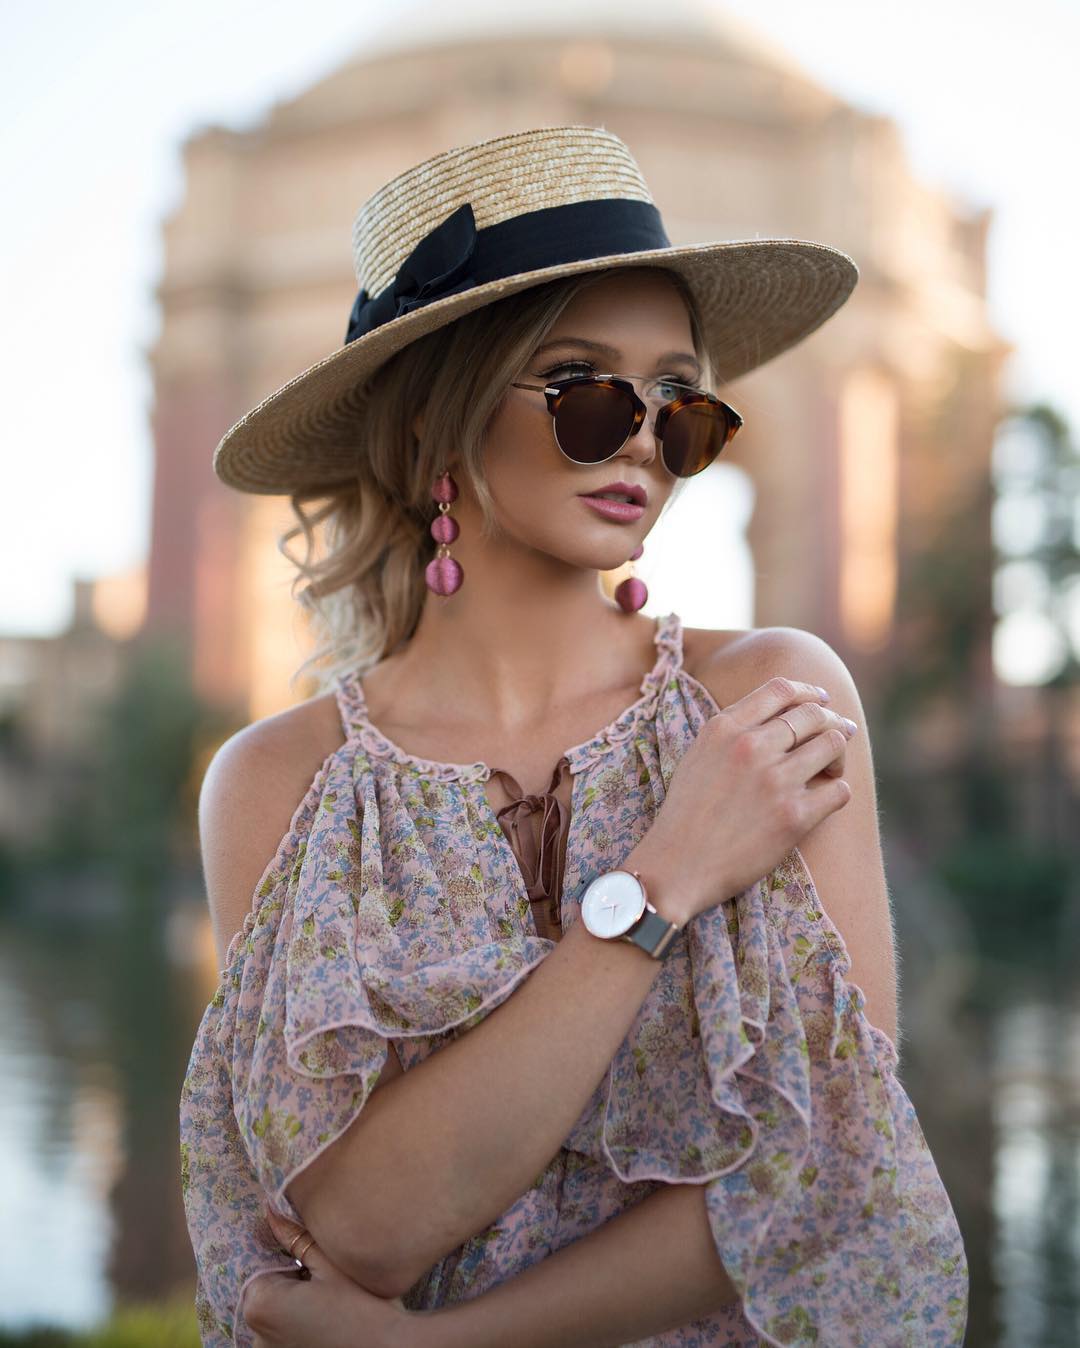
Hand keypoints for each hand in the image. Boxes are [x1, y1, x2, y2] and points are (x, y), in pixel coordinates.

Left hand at [245, 1203, 410, 1347]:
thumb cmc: (362, 1306)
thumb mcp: (331, 1263)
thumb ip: (296, 1236)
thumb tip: (272, 1209)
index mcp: (261, 1305)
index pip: (260, 1266)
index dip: (287, 1256)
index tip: (312, 1259)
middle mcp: (257, 1336)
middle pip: (268, 1291)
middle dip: (290, 1280)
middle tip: (324, 1280)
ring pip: (277, 1314)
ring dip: (295, 1303)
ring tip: (329, 1302)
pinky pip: (286, 1334)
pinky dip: (300, 1324)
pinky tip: (326, 1321)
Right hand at [633, 677, 856, 922]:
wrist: (677, 867)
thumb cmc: (686, 814)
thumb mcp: (698, 755)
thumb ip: (732, 730)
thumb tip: (780, 714)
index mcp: (724, 728)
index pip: (781, 688)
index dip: (809, 692)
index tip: (821, 701)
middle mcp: (750, 747)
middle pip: (814, 714)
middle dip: (832, 722)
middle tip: (840, 733)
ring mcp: (774, 781)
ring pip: (833, 744)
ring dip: (839, 754)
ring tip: (832, 768)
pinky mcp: (794, 816)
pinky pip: (839, 790)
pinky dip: (837, 791)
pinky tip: (826, 799)